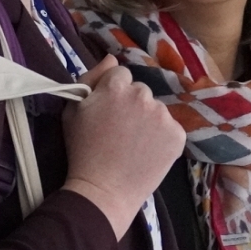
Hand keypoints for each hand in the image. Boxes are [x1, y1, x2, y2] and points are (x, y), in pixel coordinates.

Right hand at [60, 61, 185, 236]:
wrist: (103, 191)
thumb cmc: (82, 151)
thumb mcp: (73, 111)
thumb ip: (90, 79)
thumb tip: (111, 59)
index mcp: (116, 86)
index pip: (121, 75)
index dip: (113, 93)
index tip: (108, 112)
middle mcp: (142, 95)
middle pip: (141, 91)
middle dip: (132, 106)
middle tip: (120, 132)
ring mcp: (162, 115)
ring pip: (156, 110)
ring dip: (148, 121)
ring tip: (134, 145)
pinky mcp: (177, 135)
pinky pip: (171, 128)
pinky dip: (162, 138)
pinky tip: (148, 152)